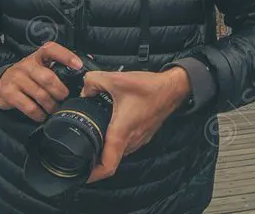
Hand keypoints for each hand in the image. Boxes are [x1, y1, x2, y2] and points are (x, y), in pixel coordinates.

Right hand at [0, 42, 82, 121]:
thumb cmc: (27, 76)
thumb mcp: (40, 67)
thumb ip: (58, 67)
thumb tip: (86, 65)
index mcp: (37, 56)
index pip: (51, 50)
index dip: (66, 56)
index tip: (78, 66)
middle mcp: (26, 65)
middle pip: (48, 78)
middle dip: (60, 92)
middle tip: (65, 98)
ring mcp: (16, 78)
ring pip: (40, 94)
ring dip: (51, 105)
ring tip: (54, 109)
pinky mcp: (8, 93)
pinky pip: (29, 107)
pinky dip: (39, 114)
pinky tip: (42, 115)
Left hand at [80, 67, 191, 182]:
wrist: (173, 88)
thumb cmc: (150, 88)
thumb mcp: (116, 79)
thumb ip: (93, 81)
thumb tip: (84, 88)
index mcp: (122, 132)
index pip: (108, 166)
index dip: (92, 175)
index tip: (81, 174)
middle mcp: (131, 140)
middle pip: (111, 161)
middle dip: (95, 162)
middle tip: (81, 155)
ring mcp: (139, 139)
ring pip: (119, 153)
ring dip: (107, 151)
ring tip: (93, 142)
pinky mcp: (144, 134)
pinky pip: (127, 145)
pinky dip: (116, 143)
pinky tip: (110, 130)